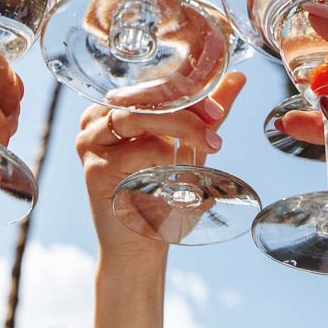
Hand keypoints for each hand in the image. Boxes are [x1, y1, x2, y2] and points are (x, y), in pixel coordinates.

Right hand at [77, 73, 244, 259]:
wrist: (140, 249)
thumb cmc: (160, 198)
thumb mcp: (188, 149)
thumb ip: (206, 116)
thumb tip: (236, 78)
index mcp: (113, 109)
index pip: (148, 83)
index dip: (184, 86)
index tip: (217, 103)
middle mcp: (95, 121)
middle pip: (142, 96)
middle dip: (185, 104)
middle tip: (217, 117)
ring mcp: (91, 145)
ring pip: (138, 117)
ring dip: (180, 126)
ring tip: (210, 143)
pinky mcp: (95, 171)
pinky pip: (137, 150)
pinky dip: (165, 156)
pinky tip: (179, 171)